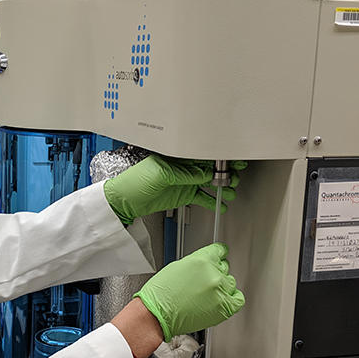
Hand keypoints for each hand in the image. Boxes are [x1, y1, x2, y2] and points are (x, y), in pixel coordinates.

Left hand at [103, 155, 246, 224]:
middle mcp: (182, 167)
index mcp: (176, 156)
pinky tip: (221, 204)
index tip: (232, 159)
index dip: (218, 157)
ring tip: (230, 192)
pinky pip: (200, 197)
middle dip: (224, 171)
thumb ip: (184, 174)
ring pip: (208, 183)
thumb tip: (204, 174)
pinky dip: (211, 200)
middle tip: (236, 175)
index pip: (201, 153)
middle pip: (209, 167)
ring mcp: (183, 181)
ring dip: (221, 186)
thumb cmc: (133, 182)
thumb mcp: (160, 174)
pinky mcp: (182, 195)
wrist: (122, 202)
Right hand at [134, 243, 244, 340]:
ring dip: (221, 286)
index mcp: (201, 260)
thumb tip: (204, 266)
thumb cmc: (160, 294)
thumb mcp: (176, 267)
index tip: (219, 257)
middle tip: (205, 281)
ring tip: (208, 293)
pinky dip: (232, 299)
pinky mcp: (223, 308)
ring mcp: (219, 291)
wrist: (156, 315)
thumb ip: (196, 264)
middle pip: (224, 268)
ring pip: (230, 283)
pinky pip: (237, 300)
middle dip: (215, 272)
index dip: (218, 254)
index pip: (219, 251)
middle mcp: (213, 274)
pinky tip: (223, 299)